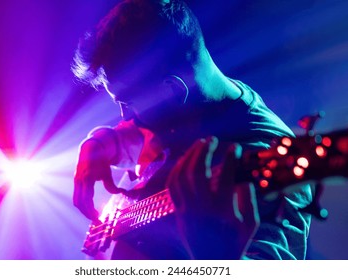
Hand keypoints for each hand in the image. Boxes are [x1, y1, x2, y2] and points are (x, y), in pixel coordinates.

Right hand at [73, 138, 125, 221]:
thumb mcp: (106, 172)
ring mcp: (76, 182)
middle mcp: (79, 181)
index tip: (97, 218)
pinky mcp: (76, 183)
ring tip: (94, 215)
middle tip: (97, 221)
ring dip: (84, 210)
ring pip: (76, 201)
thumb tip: (120, 193)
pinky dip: (83, 204)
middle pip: (79, 203)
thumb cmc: (100, 162)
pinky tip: (91, 208)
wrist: (90, 151)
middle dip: (87, 214)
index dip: (90, 211)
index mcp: (87, 179)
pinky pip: (77, 197)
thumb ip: (111, 185)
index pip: (86, 199)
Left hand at [166, 137, 259, 258]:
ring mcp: (186, 210)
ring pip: (181, 176)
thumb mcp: (250, 227)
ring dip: (189, 156)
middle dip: (204, 151)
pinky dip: (177, 169)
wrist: (211, 264)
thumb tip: (243, 181)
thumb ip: (249, 202)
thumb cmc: (234, 244)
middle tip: (212, 138)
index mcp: (222, 212)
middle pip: (197, 172)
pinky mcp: (177, 212)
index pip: (226, 178)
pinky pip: (172, 186)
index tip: (235, 146)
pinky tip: (185, 159)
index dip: (230, 159)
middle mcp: (201, 209)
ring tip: (199, 143)